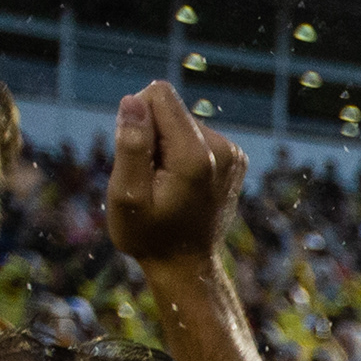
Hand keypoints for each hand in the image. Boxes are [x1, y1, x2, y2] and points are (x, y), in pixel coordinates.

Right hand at [104, 82, 246, 269]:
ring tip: (166, 184)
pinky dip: (179, 154)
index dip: (137, 118)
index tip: (138, 156)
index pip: (159, 95)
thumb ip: (130, 145)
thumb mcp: (127, 195)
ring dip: (163, 146)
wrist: (186, 266)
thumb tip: (133, 101)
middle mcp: (223, 148)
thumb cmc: (149, 235)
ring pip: (180, 122)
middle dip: (151, 134)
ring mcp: (233, 153)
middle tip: (151, 177)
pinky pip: (193, 136)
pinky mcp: (233, 158)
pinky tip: (179, 184)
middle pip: (169, 107)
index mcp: (197, 156)